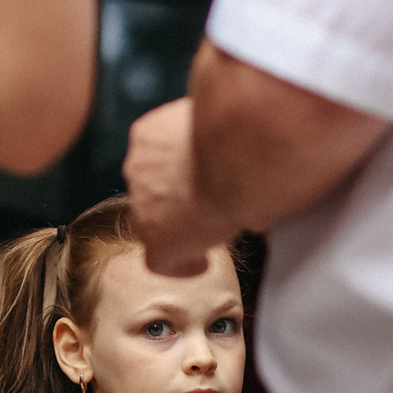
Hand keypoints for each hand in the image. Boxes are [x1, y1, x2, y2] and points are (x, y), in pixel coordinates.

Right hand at [123, 98, 239, 274]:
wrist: (237, 152)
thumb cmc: (246, 197)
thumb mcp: (245, 226)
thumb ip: (235, 227)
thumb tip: (254, 216)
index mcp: (162, 248)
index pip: (161, 260)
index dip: (184, 256)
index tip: (202, 254)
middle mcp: (139, 214)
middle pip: (151, 216)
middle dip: (176, 209)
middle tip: (206, 196)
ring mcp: (137, 174)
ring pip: (150, 176)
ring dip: (171, 172)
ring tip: (205, 158)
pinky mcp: (143, 136)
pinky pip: (154, 140)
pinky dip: (172, 137)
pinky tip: (197, 132)